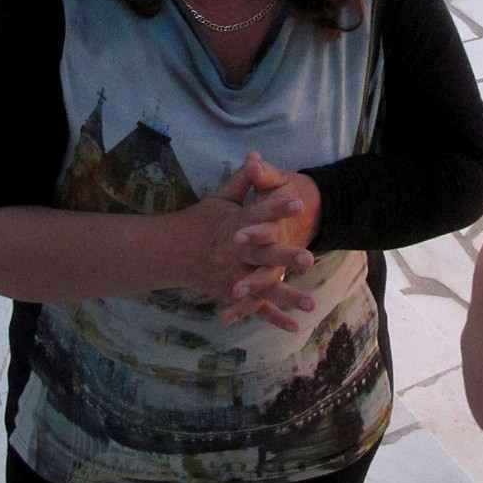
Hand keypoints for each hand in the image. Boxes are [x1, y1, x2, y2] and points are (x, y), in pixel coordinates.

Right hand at [177, 161, 315, 330]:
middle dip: (285, 256)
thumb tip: (256, 155)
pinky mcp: (233, 293)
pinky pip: (256, 307)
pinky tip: (296, 327)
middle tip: (309, 258)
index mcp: (235, 224)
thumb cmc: (202, 220)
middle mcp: (234, 252)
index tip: (298, 200)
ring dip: (286, 295)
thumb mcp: (221, 198)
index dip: (277, 206)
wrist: (171, 251)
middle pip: (262, 253)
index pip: (258, 212)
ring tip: (311, 303)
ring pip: (262, 286)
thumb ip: (243, 180)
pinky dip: (274, 318)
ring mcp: (233, 275)